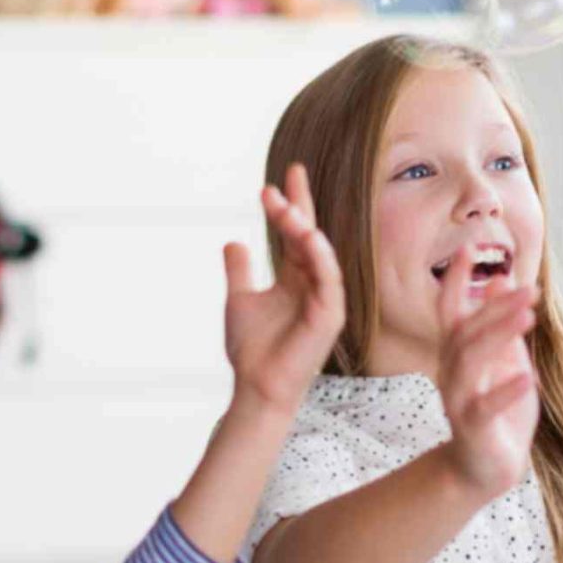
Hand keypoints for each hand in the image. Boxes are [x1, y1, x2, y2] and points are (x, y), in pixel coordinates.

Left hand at [223, 163, 344, 418]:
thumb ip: (240, 271)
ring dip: (303, 229)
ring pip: (318, 254)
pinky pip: (329, 280)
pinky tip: (308, 236)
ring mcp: (323, 299)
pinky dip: (320, 257)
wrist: (256, 386)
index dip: (291, 204)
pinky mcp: (330, 316)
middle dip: (296, 209)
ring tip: (284, 209)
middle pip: (308, 237)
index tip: (281, 176)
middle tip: (275, 187)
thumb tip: (232, 241)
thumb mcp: (239, 300)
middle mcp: (313, 284)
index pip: (296, 234)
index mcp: (295, 278)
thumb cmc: (251, 350)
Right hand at [435, 247, 537, 499]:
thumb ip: (502, 323)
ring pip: (469, 362)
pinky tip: (528, 377)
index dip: (457, 281)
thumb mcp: (505, 359)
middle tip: (530, 290)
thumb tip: (505, 278)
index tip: (468, 249)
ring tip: (527, 317)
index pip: (450, 310)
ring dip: (497, 336)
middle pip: (465, 332)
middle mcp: (451, 372)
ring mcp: (458, 401)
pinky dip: (505, 391)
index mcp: (457, 353)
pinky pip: (484, 407)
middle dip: (496, 308)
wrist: (486, 468)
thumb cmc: (497, 411)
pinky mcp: (472, 429)